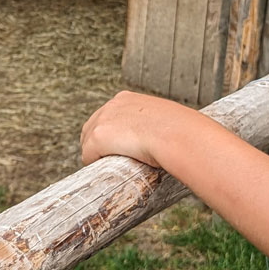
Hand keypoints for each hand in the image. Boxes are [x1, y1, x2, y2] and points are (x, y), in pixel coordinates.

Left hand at [81, 90, 201, 169]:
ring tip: (112, 167)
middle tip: (111, 161)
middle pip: (91, 128)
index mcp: (126, 99)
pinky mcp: (97, 137)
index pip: (108, 116)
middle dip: (99, 145)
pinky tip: (108, 170)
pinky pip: (88, 156)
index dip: (112, 134)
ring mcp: (102, 120)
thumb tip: (172, 139)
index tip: (119, 146)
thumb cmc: (180, 131)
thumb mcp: (168, 122)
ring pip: (87, 143)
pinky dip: (95, 165)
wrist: (176, 135)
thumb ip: (161, 127)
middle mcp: (111, 106)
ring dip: (97, 155)